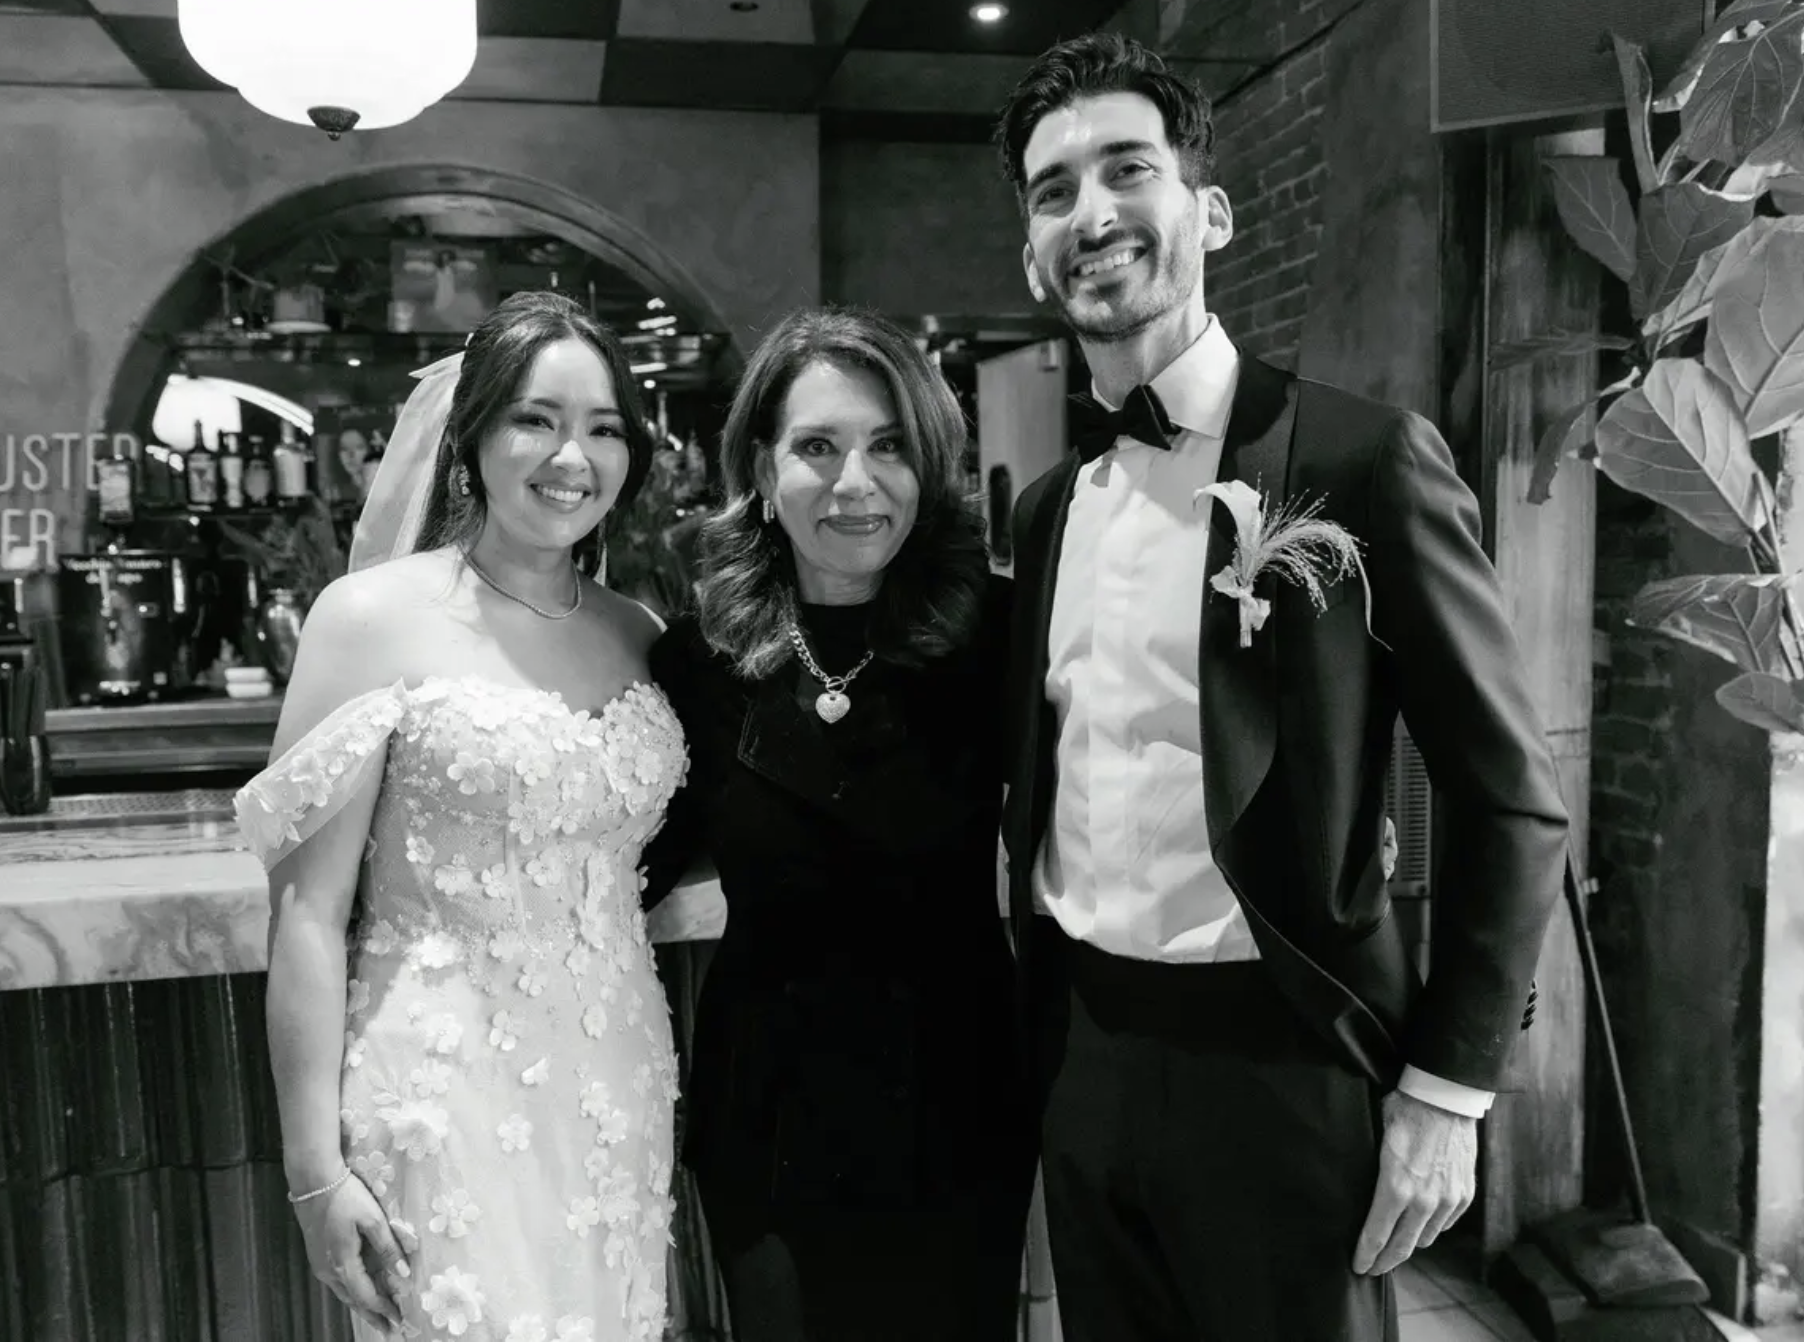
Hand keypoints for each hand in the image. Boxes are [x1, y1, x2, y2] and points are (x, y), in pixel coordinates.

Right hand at [291, 1169, 409, 1331]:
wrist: (313, 1181)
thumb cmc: (346, 1196)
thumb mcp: (373, 1219)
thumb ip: (388, 1248)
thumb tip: (404, 1274)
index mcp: (343, 1264)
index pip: (367, 1296)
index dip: (384, 1310)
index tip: (400, 1321)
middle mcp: (328, 1270)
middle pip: (353, 1301)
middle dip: (373, 1316)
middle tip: (390, 1329)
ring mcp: (320, 1264)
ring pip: (344, 1293)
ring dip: (362, 1306)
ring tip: (378, 1317)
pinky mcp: (318, 1256)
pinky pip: (338, 1283)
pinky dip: (353, 1292)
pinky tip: (361, 1293)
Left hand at [1352, 1089, 1476, 1275]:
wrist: (1446, 1097)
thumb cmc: (1404, 1110)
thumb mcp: (1375, 1137)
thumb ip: (1370, 1171)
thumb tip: (1355, 1188)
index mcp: (1395, 1187)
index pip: (1376, 1235)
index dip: (1366, 1254)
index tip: (1358, 1266)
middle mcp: (1423, 1201)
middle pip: (1401, 1247)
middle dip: (1384, 1261)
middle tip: (1373, 1268)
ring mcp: (1447, 1199)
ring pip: (1425, 1238)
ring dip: (1409, 1244)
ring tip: (1396, 1245)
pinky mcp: (1464, 1194)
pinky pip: (1446, 1223)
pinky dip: (1432, 1227)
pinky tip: (1421, 1224)